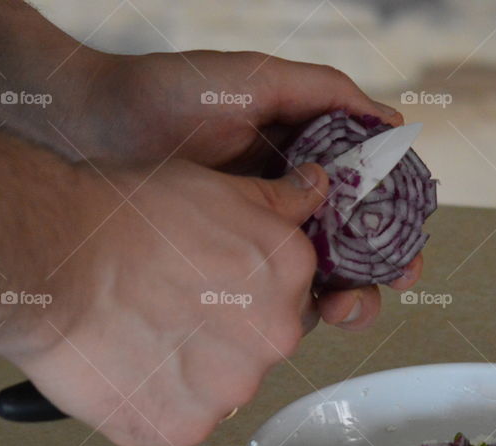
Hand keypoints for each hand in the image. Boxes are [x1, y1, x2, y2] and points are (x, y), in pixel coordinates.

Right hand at [2, 159, 328, 445]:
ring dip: (190, 370)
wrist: (52, 258)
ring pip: (221, 386)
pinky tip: (128, 368)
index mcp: (291, 273)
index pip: (289, 294)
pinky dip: (155, 403)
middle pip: (259, 344)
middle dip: (223, 331)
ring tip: (141, 335)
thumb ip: (277, 200)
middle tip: (169, 307)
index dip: (245, 289)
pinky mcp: (186, 426)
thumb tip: (313, 187)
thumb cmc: (122, 218)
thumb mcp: (215, 188)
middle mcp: (276, 336)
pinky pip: (181, 421)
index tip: (209, 284)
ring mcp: (232, 387)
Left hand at [63, 50, 422, 328]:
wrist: (88, 125)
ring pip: (315, 280)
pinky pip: (266, 293)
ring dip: (344, 299)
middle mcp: (286, 203)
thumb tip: (392, 122)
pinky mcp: (220, 265)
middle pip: (351, 250)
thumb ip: (323, 92)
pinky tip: (301, 315)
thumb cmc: (166, 94)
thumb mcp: (255, 79)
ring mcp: (253, 236)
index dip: (395, 231)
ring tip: (341, 308)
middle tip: (383, 286)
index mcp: (304, 160)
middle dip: (377, 276)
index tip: (407, 253)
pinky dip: (291, 309)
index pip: (366, 203)